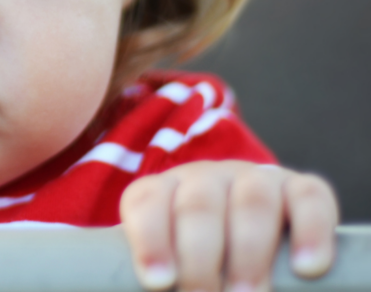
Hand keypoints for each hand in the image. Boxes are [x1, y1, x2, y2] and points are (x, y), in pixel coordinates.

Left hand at [120, 161, 337, 291]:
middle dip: (201, 259)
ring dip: (250, 254)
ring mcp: (254, 178)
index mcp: (163, 192)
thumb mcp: (171, 265)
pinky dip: (310, 233)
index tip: (159, 282)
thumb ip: (167, 278)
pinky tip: (306, 268)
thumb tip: (165, 289)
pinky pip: (309, 198)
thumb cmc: (196, 260)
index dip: (150, 241)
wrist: (241, 228)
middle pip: (199, 206)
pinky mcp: (300, 188)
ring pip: (252, 201)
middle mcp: (205, 178)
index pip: (147, 203)